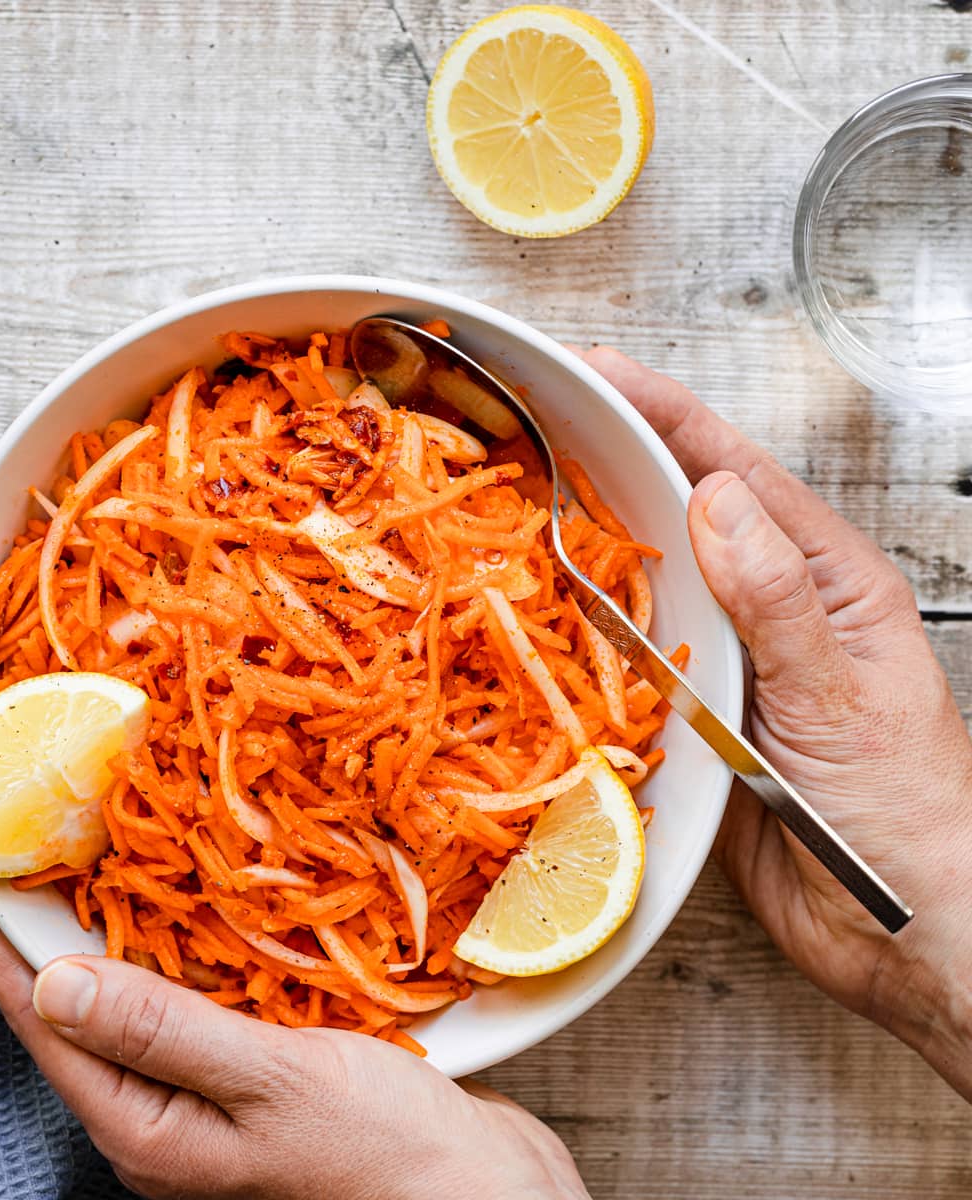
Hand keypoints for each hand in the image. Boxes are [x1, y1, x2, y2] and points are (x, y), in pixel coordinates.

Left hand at [0, 847, 585, 1199]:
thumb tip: (52, 981)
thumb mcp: (271, 1081)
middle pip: (72, 1001)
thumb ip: (164, 1030)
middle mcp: (160, 1111)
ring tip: (85, 847)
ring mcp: (203, 1092)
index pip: (38, 1015)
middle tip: (24, 829)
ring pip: (129, 992)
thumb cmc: (381, 1150)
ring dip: (104, 921)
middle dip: (39, 918)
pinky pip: (186, 993)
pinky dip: (172, 939)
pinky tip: (186, 898)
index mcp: (143, 1127)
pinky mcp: (248, 1070)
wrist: (474, 1186)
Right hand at [583, 347, 971, 1098]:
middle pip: (677, 511)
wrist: (905, 928)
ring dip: (583, 543)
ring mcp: (725, 658)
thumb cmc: (910, 812)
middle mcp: (767, 604)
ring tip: (514, 499)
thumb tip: (718, 502)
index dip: (659, 411)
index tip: (591, 371)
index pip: (732, 469)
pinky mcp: (691, 714)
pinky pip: (627, 658)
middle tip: (529, 417)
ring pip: (643, 582)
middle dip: (607, 458)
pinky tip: (538, 616)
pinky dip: (583, 633)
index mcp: (824, 576)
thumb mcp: (847, 697)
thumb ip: (779, 603)